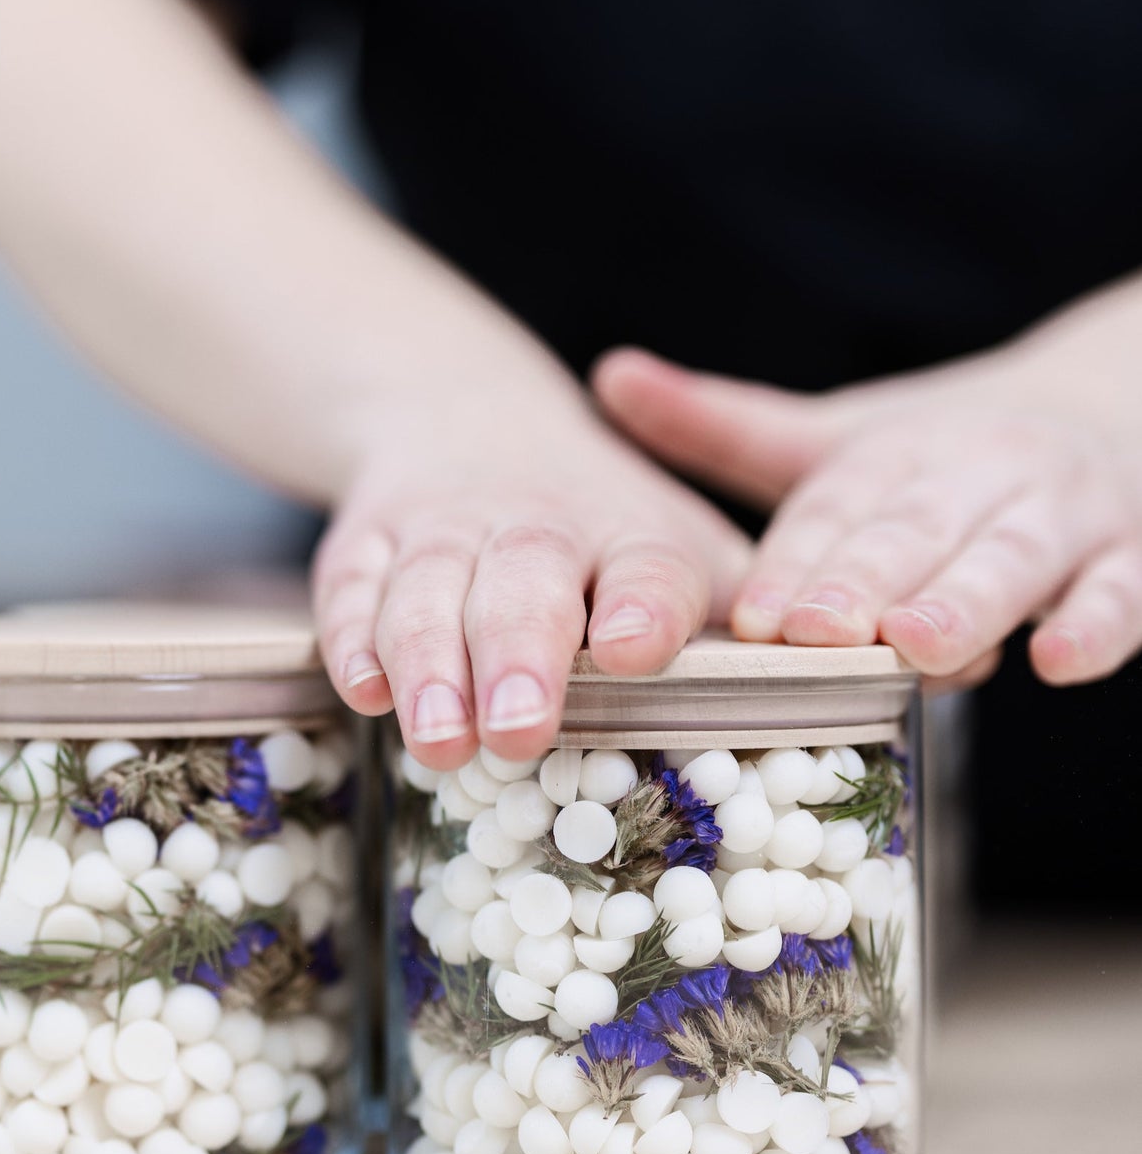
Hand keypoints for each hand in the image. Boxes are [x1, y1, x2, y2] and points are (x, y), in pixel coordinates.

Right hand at [312, 405, 749, 767]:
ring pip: (434, 590)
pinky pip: (355, 587)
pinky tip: (362, 689)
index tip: (636, 647)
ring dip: (431, 664)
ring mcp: (445, 530)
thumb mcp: (683, 551)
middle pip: (529, 581)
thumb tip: (800, 711)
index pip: (646, 567)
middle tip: (521, 729)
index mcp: (632, 534)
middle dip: (521, 652)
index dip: (641, 605)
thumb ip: (722, 624)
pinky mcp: (370, 542)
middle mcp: (538, 527)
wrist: (462, 415)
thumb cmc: (601, 527)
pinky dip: (354, 636)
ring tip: (438, 738)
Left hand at [592, 348, 1141, 686]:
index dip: (796, 562)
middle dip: (865, 582)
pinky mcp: (1129, 557)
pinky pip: (1122, 593)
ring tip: (921, 647)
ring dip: (968, 602)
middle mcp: (974, 475)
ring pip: (1013, 558)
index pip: (836, 509)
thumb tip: (606, 374)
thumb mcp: (831, 442)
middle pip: (914, 533)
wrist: (1107, 410)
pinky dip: (1097, 624)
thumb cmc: (934, 461)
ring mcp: (1059, 514)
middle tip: (816, 631)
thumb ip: (722, 427)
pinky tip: (1058, 662)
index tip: (754, 613)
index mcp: (891, 455)